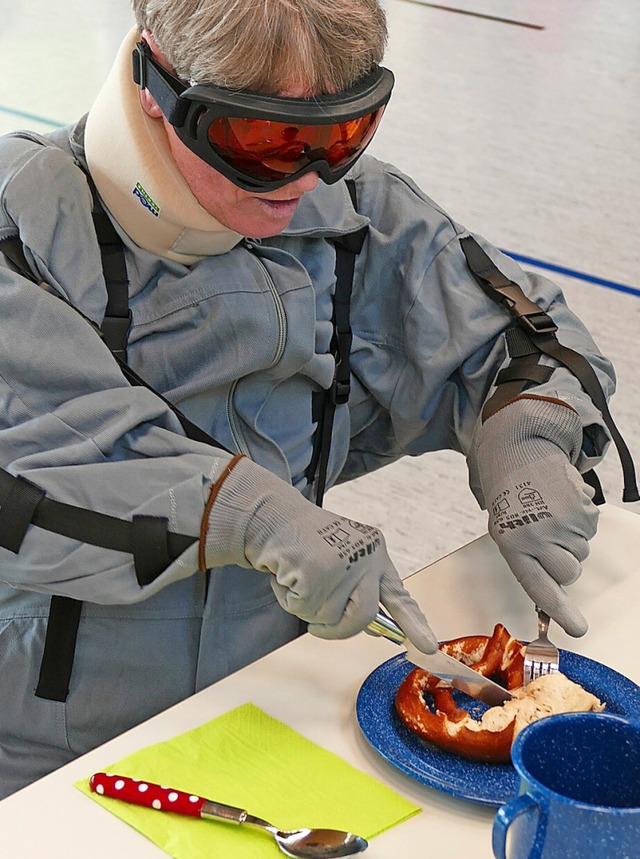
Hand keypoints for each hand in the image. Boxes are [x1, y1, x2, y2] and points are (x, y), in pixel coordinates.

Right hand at [204, 456, 437, 650]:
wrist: (274, 517)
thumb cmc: (306, 543)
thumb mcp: (343, 561)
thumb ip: (360, 592)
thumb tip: (375, 630)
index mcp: (375, 553)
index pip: (398, 594)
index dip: (414, 623)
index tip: (429, 647)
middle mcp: (365, 558)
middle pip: (364, 617)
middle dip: (339, 629)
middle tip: (317, 627)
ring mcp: (343, 565)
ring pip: (330, 619)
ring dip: (308, 610)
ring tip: (298, 581)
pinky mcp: (316, 573)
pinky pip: (304, 611)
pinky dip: (290, 600)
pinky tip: (287, 577)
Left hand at [471, 397, 598, 636]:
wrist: (519, 453)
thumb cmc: (510, 498)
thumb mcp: (507, 531)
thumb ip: (527, 560)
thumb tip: (556, 589)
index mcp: (513, 544)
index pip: (539, 586)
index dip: (560, 610)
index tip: (579, 629)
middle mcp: (538, 536)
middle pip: (569, 572)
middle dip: (564, 562)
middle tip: (547, 539)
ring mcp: (563, 522)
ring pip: (581, 551)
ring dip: (570, 538)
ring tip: (549, 513)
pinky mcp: (583, 508)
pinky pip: (590, 528)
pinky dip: (580, 519)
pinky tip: (561, 503)